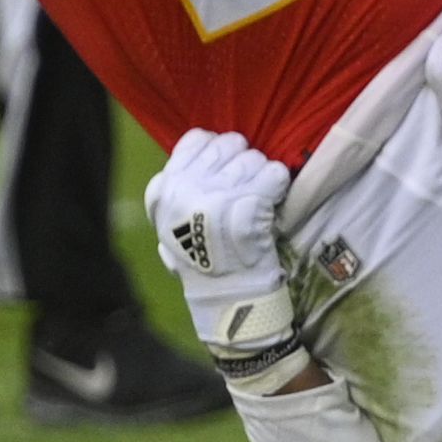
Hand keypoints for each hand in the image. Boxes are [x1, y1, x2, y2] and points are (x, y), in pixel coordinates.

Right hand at [144, 131, 310, 391]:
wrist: (226, 302)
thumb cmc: (205, 261)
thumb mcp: (174, 224)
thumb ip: (181, 186)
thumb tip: (206, 145)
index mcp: (163, 191)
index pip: (198, 140)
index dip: (219, 152)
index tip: (227, 172)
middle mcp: (183, 192)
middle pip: (230, 144)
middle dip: (244, 163)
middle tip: (247, 190)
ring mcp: (213, 200)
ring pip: (254, 159)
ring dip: (263, 176)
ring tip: (259, 203)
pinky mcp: (245, 211)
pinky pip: (273, 175)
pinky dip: (279, 186)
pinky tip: (272, 203)